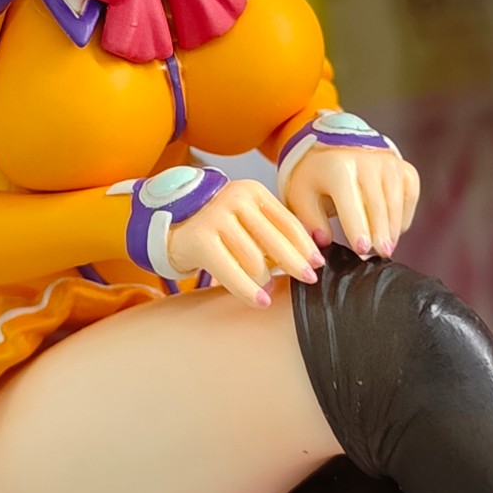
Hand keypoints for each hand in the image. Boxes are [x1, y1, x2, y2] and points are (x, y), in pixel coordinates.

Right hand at [167, 179, 324, 308]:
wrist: (174, 227)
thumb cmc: (221, 228)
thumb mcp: (249, 220)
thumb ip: (275, 232)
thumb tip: (312, 257)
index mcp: (252, 191)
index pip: (287, 221)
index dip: (305, 245)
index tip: (318, 263)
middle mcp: (235, 198)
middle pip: (275, 239)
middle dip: (295, 263)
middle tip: (309, 280)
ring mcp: (216, 216)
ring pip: (255, 260)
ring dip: (265, 279)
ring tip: (268, 287)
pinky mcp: (201, 238)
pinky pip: (232, 272)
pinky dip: (249, 291)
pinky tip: (262, 302)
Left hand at [285, 144, 419, 258]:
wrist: (335, 148)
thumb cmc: (317, 175)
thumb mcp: (301, 194)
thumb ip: (311, 220)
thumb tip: (323, 242)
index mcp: (339, 167)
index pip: (351, 203)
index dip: (357, 228)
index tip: (361, 249)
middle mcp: (368, 162)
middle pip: (378, 207)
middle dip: (379, 235)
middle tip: (378, 254)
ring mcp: (389, 164)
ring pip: (396, 204)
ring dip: (392, 230)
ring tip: (384, 248)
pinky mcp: (404, 168)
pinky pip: (409, 197)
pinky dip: (403, 217)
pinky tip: (392, 229)